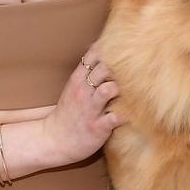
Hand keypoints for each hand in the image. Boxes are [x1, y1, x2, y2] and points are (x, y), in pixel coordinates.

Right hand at [35, 45, 122, 166]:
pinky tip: (135, 112)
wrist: (54, 140)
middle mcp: (83, 91)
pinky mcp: (98, 127)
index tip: (124, 54)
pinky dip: (128, 113)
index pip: (94, 55)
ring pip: (109, 89)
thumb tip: (101, 50)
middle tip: (134, 74)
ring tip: (133, 92)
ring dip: (123, 89)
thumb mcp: (74, 87)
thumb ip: (88, 72)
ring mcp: (90, 109)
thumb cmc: (69, 112)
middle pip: (104, 68)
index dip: (111, 51)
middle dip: (121, 69)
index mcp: (78, 79)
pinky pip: (116, 117)